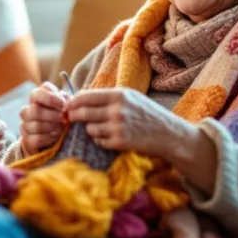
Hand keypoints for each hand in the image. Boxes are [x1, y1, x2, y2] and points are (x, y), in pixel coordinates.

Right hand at [18, 82, 69, 155]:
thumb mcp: (63, 104)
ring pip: (36, 126)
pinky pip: (37, 139)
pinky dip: (50, 138)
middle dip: (53, 116)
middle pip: (35, 111)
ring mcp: (25, 125)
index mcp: (35, 98)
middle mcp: (27, 110)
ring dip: (52, 127)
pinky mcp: (27, 139)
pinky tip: (57, 136)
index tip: (64, 105)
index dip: (51, 99)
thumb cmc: (59, 114)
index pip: (37, 94)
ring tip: (62, 128)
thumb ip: (65, 101)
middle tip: (65, 119)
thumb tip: (68, 105)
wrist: (53, 136)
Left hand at [65, 88, 202, 159]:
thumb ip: (107, 97)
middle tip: (72, 119)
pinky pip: (99, 142)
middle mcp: (117, 109)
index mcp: (118, 94)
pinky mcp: (120, 142)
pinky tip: (113, 138)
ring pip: (89, 129)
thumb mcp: (130, 97)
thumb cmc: (148, 114)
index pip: (84, 96)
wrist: (170, 134)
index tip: (68, 107)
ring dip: (92, 130)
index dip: (72, 102)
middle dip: (74, 117)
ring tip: (104, 129)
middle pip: (82, 113)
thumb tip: (79, 99)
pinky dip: (102, 141)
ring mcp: (118, 127)